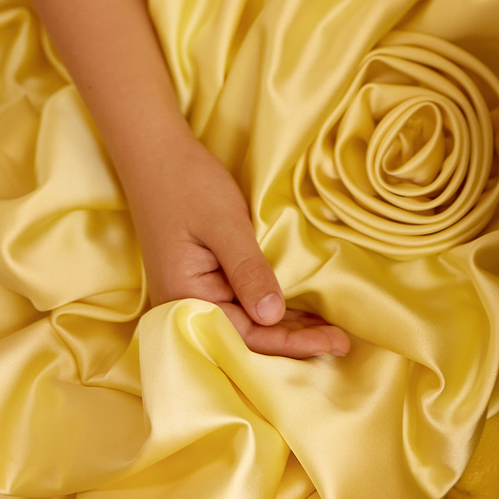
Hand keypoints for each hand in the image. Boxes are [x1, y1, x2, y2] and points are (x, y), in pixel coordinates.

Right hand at [122, 127, 349, 358]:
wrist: (156, 155)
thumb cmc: (189, 184)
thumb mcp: (224, 224)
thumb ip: (247, 270)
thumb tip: (272, 316)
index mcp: (183, 299)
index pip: (245, 336)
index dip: (290, 343)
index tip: (331, 342)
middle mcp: (184, 307)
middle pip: (245, 338)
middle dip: (294, 342)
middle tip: (342, 343)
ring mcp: (192, 294)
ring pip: (244, 324)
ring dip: (285, 329)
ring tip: (328, 334)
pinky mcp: (201, 280)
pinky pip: (239, 305)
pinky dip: (270, 311)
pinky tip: (297, 313)